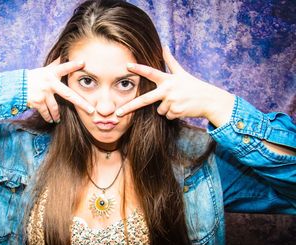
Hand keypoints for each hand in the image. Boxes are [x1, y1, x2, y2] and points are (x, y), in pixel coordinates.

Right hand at [27, 58, 94, 122]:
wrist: (17, 85)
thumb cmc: (35, 77)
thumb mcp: (46, 69)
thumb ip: (56, 64)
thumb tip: (64, 53)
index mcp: (52, 73)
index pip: (64, 68)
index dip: (73, 65)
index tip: (83, 62)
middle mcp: (49, 83)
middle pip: (68, 95)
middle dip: (81, 103)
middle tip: (92, 111)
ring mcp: (43, 93)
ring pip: (55, 108)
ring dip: (56, 115)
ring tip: (58, 119)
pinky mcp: (37, 102)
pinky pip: (46, 112)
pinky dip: (48, 117)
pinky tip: (50, 120)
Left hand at [116, 46, 234, 127]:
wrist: (209, 100)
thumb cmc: (193, 85)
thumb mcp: (182, 72)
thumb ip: (170, 60)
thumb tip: (164, 45)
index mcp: (167, 79)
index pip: (150, 72)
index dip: (139, 68)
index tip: (127, 66)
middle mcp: (167, 90)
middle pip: (145, 100)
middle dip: (130, 107)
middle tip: (118, 113)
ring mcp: (171, 102)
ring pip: (159, 111)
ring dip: (166, 108)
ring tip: (178, 102)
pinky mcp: (176, 112)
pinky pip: (167, 116)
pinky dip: (172, 114)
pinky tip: (181, 108)